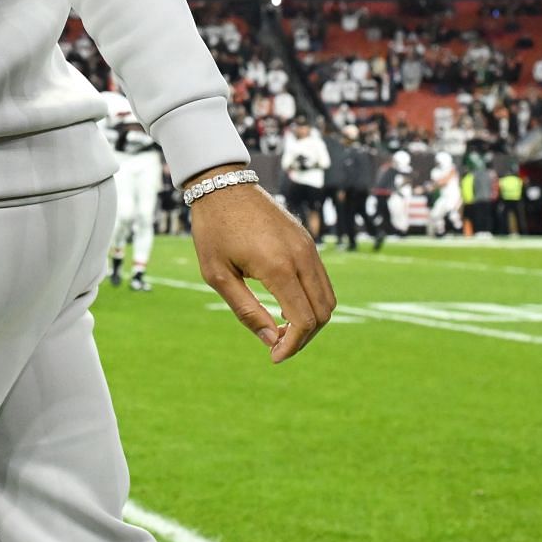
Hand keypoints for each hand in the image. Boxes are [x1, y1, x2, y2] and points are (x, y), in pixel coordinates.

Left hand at [186, 167, 336, 363]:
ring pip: (327, 297)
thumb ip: (245, 310)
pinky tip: (284, 305)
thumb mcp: (217, 275)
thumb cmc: (213, 230)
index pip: (303, 321)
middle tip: (276, 345)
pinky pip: (321, 280)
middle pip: (323, 313)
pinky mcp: (307, 241)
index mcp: (279, 267)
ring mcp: (308, 247)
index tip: (273, 357)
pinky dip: (311, 300)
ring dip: (310, 319)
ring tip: (279, 327)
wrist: (222, 185)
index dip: (292, 346)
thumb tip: (269, 340)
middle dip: (304, 337)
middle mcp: (301, 256)